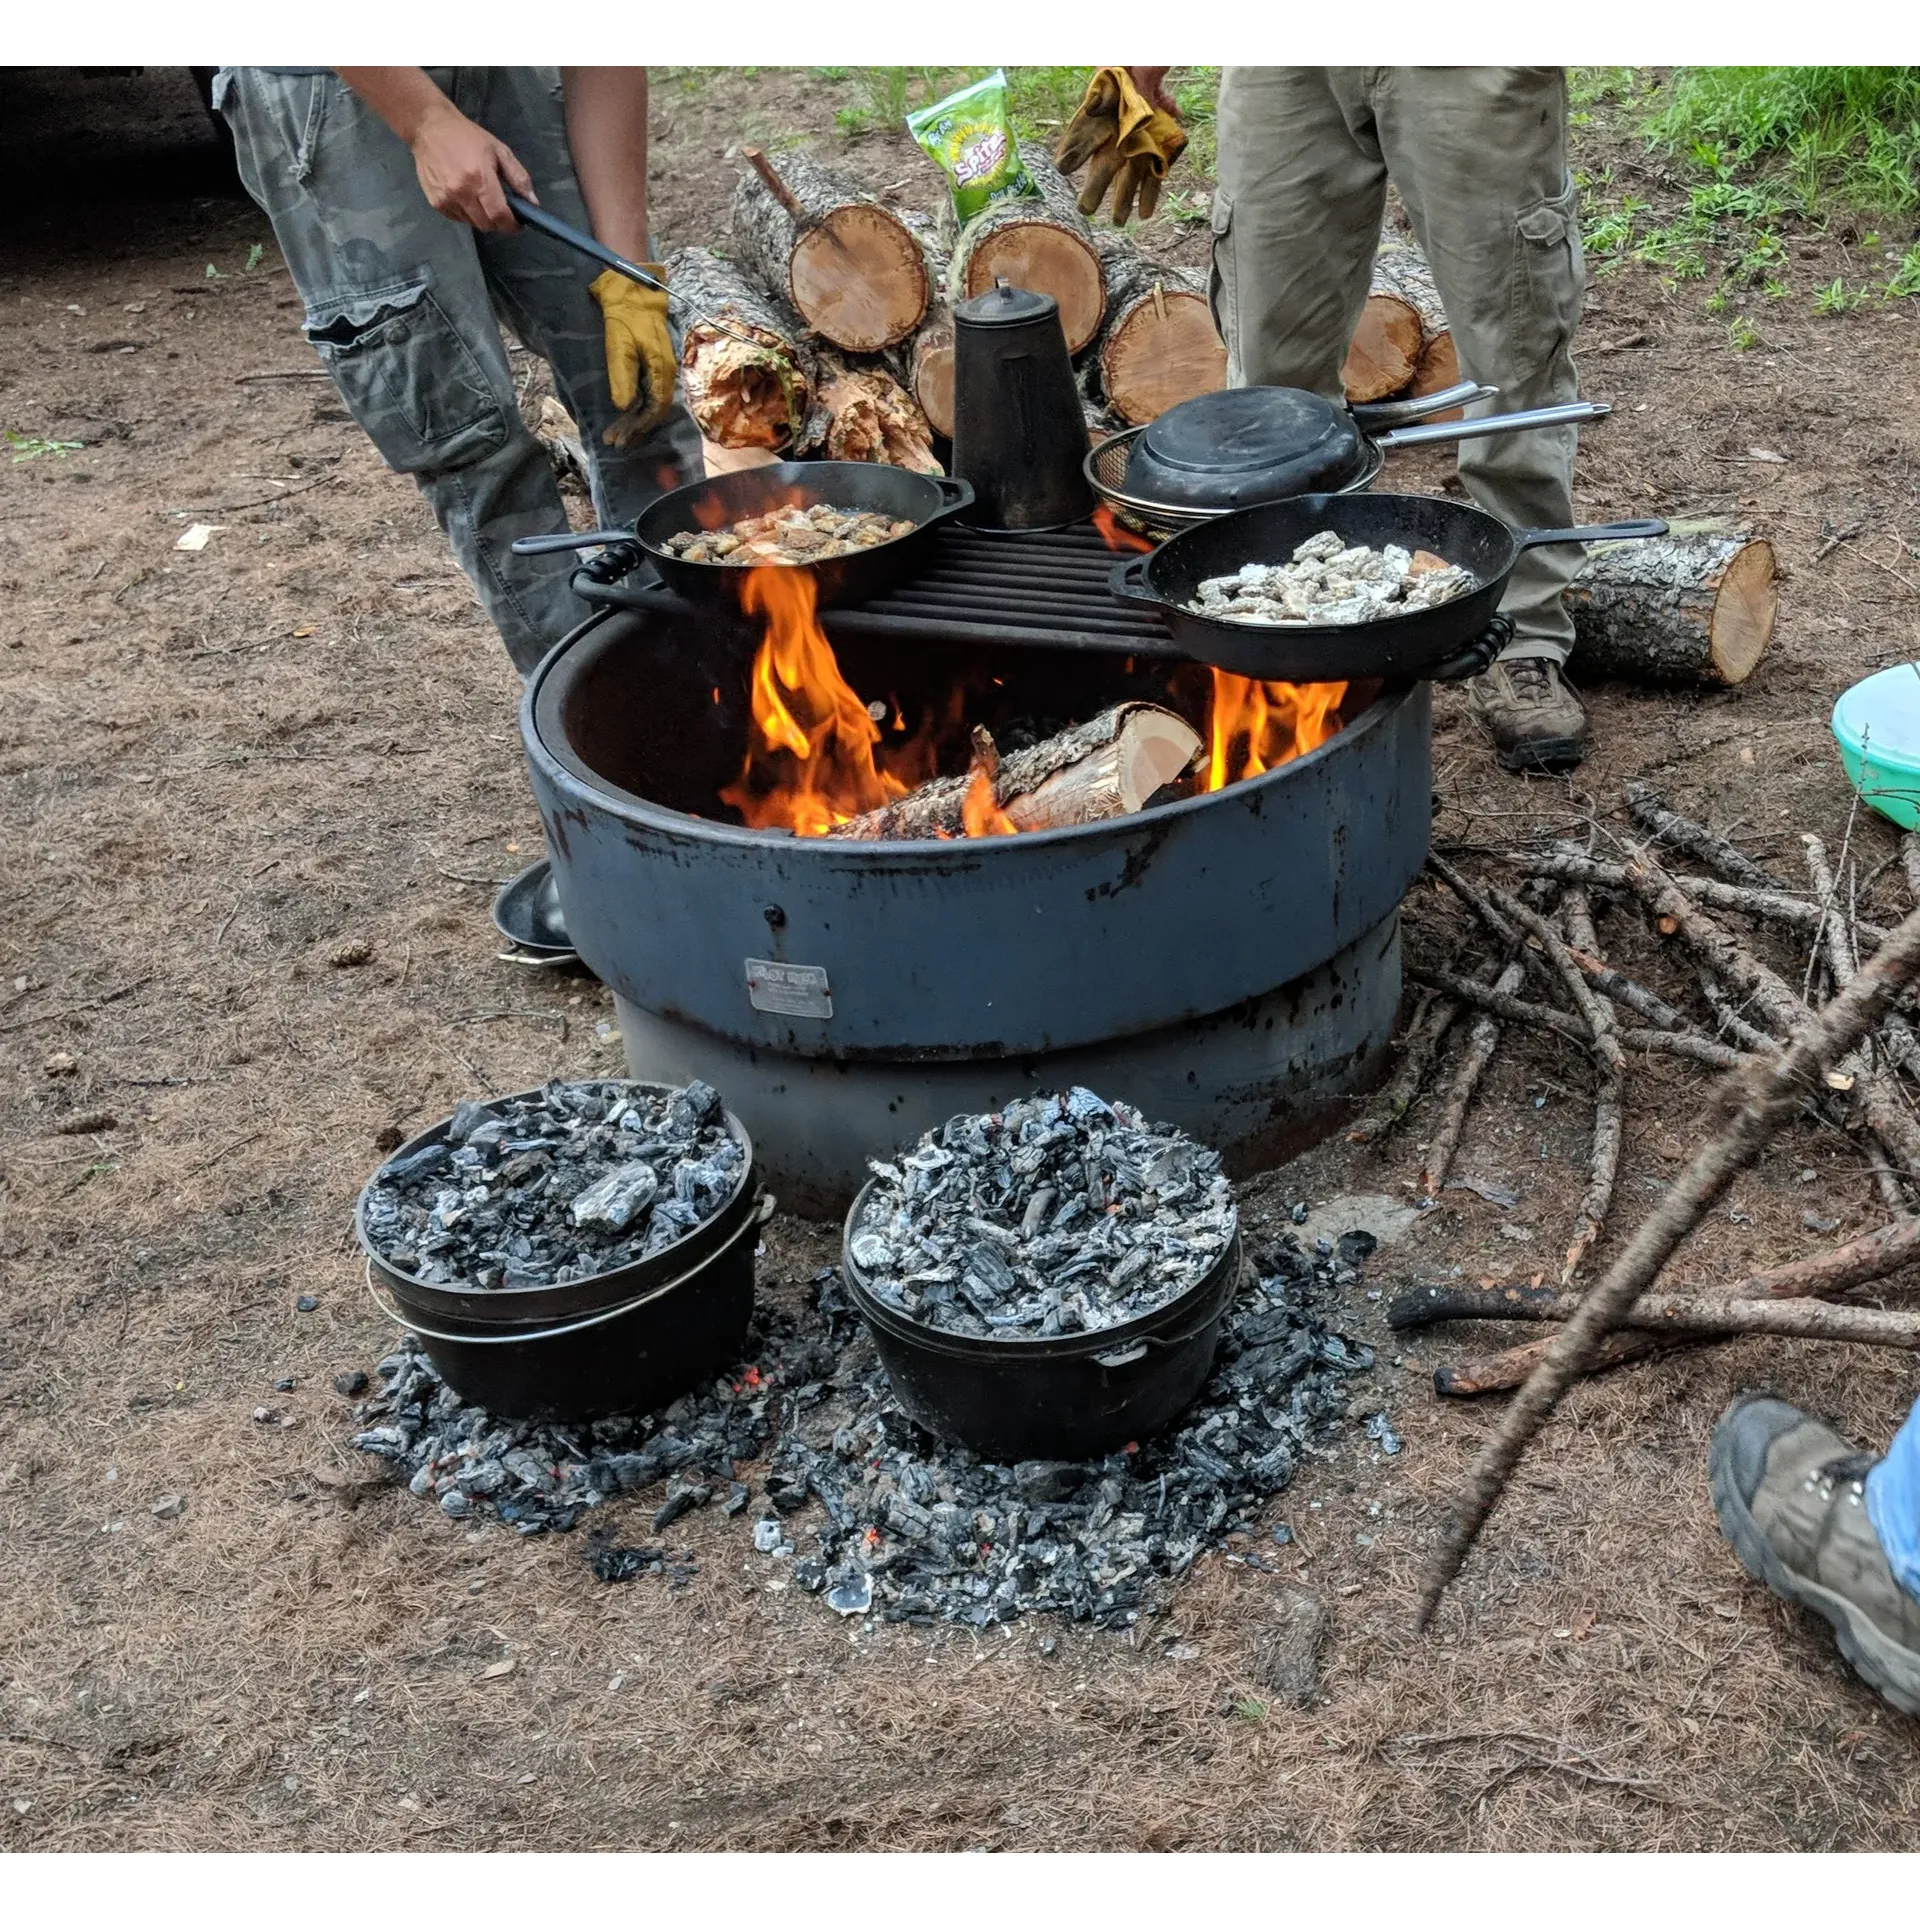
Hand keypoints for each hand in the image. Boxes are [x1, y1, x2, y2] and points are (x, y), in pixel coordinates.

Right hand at [409, 103, 535, 231]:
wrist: (429, 127)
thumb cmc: (467, 136)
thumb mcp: (499, 151)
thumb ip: (518, 177)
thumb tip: (533, 203)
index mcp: (479, 178)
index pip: (499, 216)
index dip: (512, 225)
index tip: (518, 224)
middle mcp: (461, 193)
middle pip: (487, 225)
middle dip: (498, 222)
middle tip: (501, 208)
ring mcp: (446, 199)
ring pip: (473, 224)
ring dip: (482, 218)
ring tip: (481, 198)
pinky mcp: (435, 202)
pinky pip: (458, 219)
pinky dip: (467, 214)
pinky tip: (466, 196)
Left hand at [590, 267, 677, 443]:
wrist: (633, 288)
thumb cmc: (625, 314)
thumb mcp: (618, 343)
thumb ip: (622, 375)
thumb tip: (624, 407)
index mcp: (662, 369)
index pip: (655, 408)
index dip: (638, 427)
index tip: (620, 440)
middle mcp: (667, 372)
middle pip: (655, 410)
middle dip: (635, 429)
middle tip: (614, 442)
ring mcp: (663, 369)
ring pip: (653, 404)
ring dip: (636, 421)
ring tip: (618, 434)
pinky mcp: (656, 365)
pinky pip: (651, 394)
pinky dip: (639, 408)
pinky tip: (628, 415)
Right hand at [1055, 66, 1187, 225]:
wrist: (1153, 64)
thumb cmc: (1129, 66)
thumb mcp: (1113, 70)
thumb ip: (1102, 92)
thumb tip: (1092, 108)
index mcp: (1101, 116)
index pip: (1083, 135)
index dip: (1074, 151)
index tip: (1062, 167)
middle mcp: (1117, 135)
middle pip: (1104, 164)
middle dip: (1096, 187)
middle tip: (1085, 209)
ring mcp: (1139, 143)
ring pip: (1129, 175)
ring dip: (1124, 199)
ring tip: (1118, 222)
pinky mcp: (1160, 148)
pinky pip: (1155, 173)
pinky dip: (1151, 193)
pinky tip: (1146, 213)